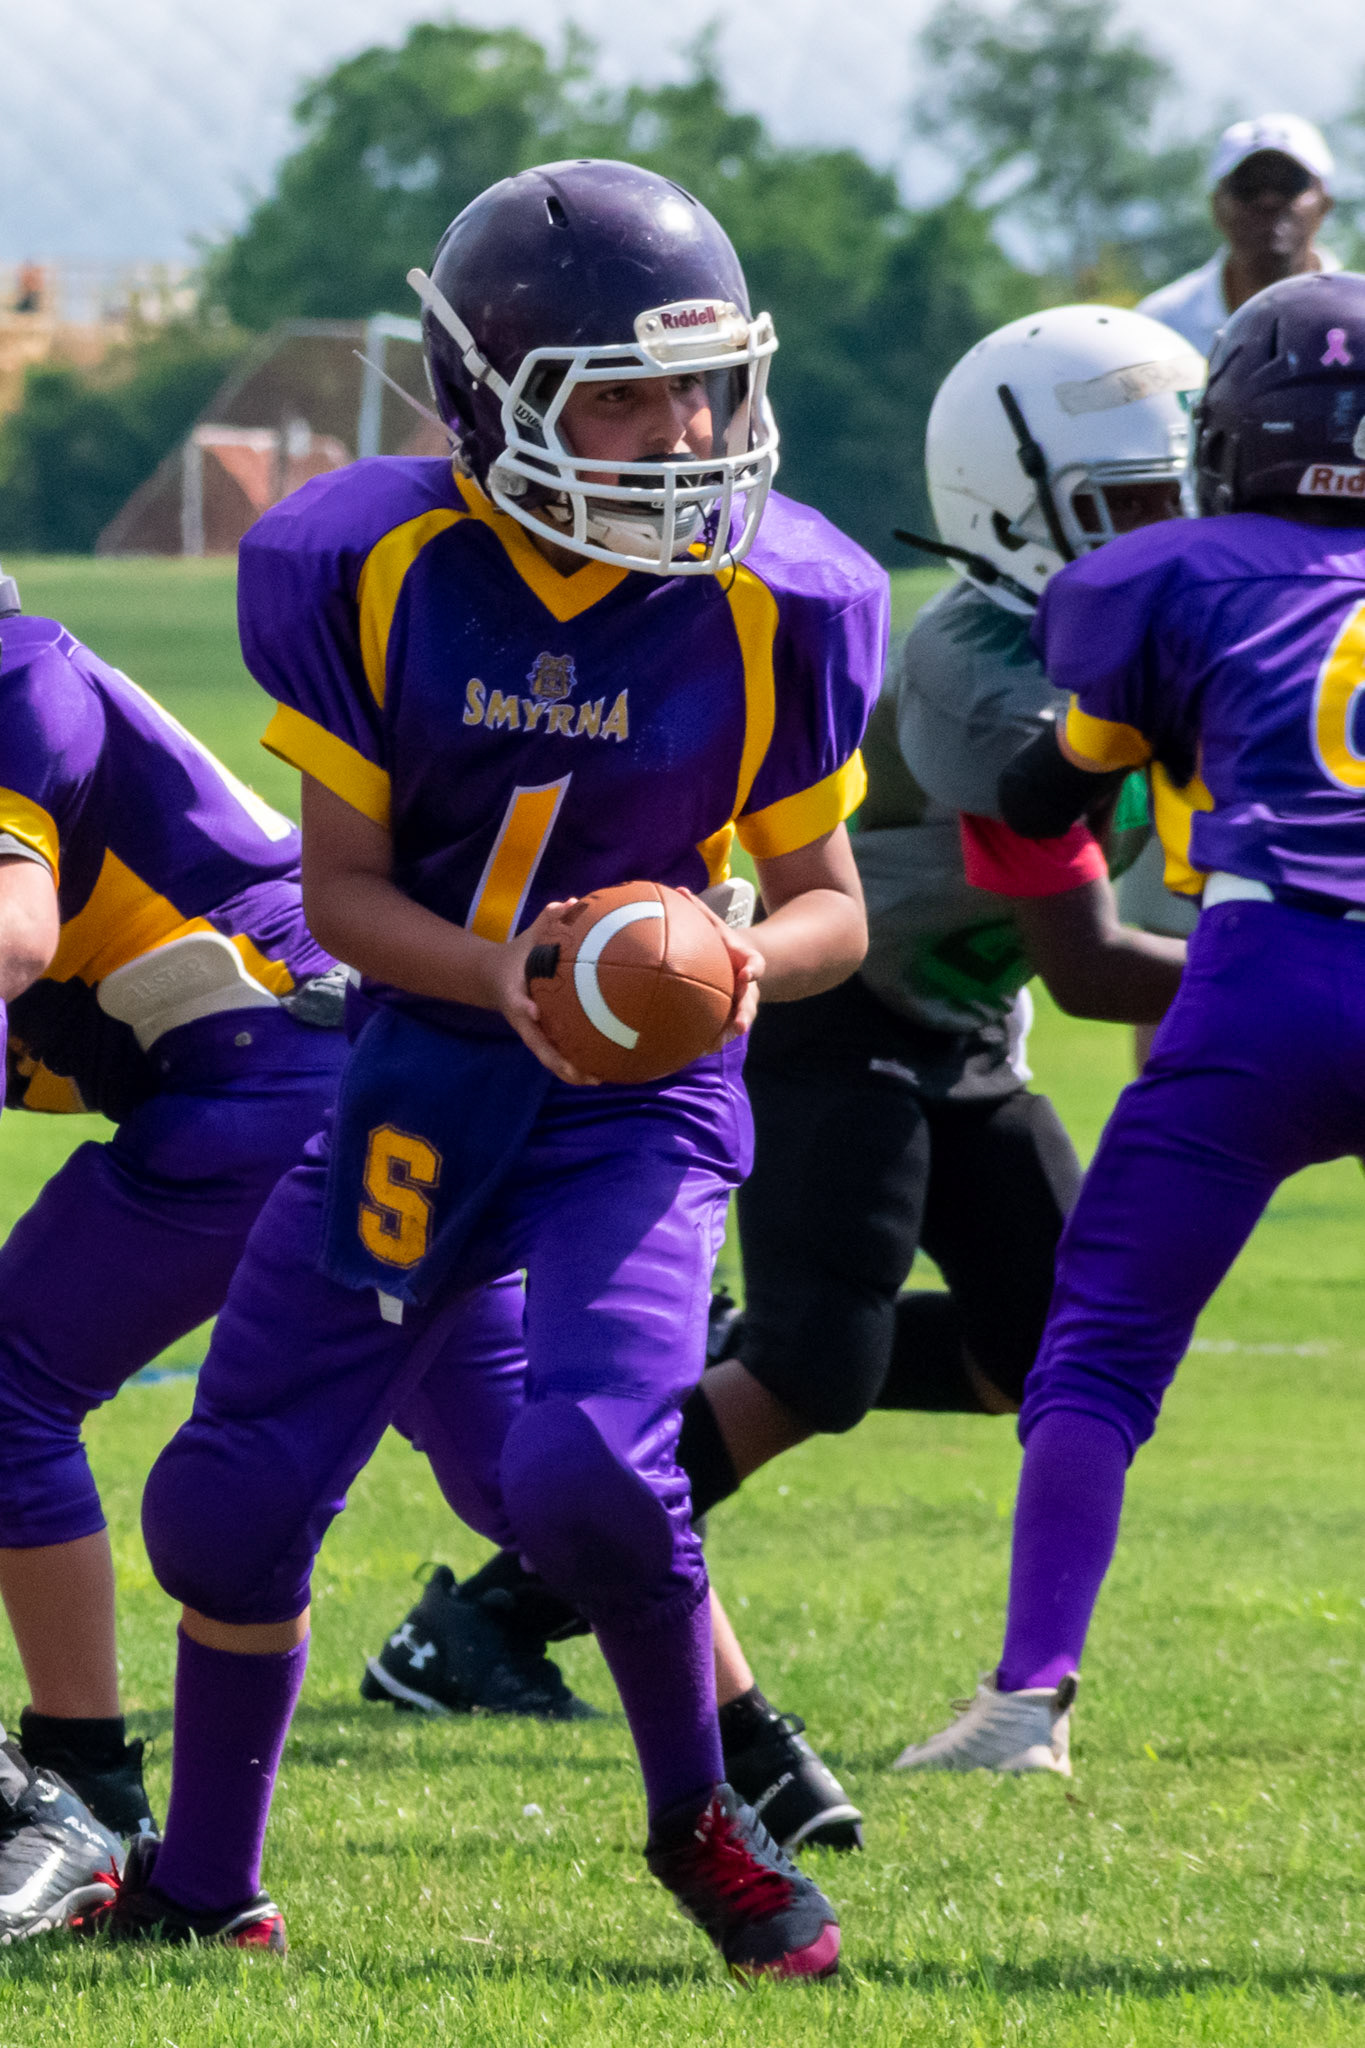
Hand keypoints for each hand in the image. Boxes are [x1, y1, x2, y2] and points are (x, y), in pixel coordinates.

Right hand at [495, 901, 599, 1085]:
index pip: (518, 1005)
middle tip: (587, 1074)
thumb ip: (548, 920)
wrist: (494, 976)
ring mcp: (535, 1031)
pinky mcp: (545, 1034)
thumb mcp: (530, 936)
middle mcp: (526, 1021)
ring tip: (600, 1079)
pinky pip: (563, 1050)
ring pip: (552, 1057)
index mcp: (516, 997)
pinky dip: (580, 1060)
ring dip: (573, 1071)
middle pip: (540, 1048)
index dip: (524, 1009)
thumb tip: (571, 903)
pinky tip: (607, 1065)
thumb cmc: (518, 955)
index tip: (534, 1012)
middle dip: (560, 1063)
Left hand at [679, 889, 764, 1043]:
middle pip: (750, 1001)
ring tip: (714, 1045)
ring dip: (729, 1033)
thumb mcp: (717, 926)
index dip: (753, 971)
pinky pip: (725, 1029)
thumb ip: (702, 911)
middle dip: (745, 1013)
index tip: (746, 975)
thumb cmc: (722, 944)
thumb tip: (679, 889)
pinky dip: (713, 1039)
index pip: (756, 966)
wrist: (740, 964)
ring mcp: (742, 1002)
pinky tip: (698, 1049)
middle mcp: (748, 986)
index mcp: (747, 962)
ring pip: (740, 1020)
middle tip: (740, 1026)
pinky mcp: (732, 1015)